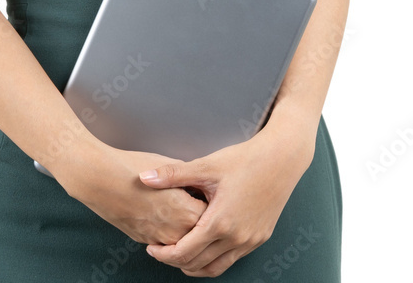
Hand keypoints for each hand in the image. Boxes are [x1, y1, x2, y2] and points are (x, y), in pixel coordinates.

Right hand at [65, 146, 207, 245]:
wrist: (101, 180)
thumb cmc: (133, 169)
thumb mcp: (169, 166)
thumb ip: (190, 179)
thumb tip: (201, 184)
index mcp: (188, 213)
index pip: (214, 214)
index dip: (211, 200)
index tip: (208, 190)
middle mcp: (177, 233)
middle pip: (201, 230)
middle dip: (201, 215)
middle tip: (194, 196)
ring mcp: (160, 240)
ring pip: (183, 238)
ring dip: (185, 225)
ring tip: (175, 202)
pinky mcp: (145, 240)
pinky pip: (165, 239)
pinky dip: (167, 227)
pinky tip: (159, 208)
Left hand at [137, 126, 312, 276]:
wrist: (282, 158)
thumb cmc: (245, 159)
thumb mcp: (207, 165)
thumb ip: (173, 175)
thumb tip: (143, 177)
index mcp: (220, 222)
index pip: (185, 252)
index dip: (164, 254)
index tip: (151, 248)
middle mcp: (236, 238)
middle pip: (198, 264)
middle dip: (175, 262)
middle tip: (161, 250)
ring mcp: (250, 241)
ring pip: (216, 268)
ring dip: (195, 265)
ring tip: (179, 253)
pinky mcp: (259, 238)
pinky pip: (232, 259)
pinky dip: (214, 259)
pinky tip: (205, 245)